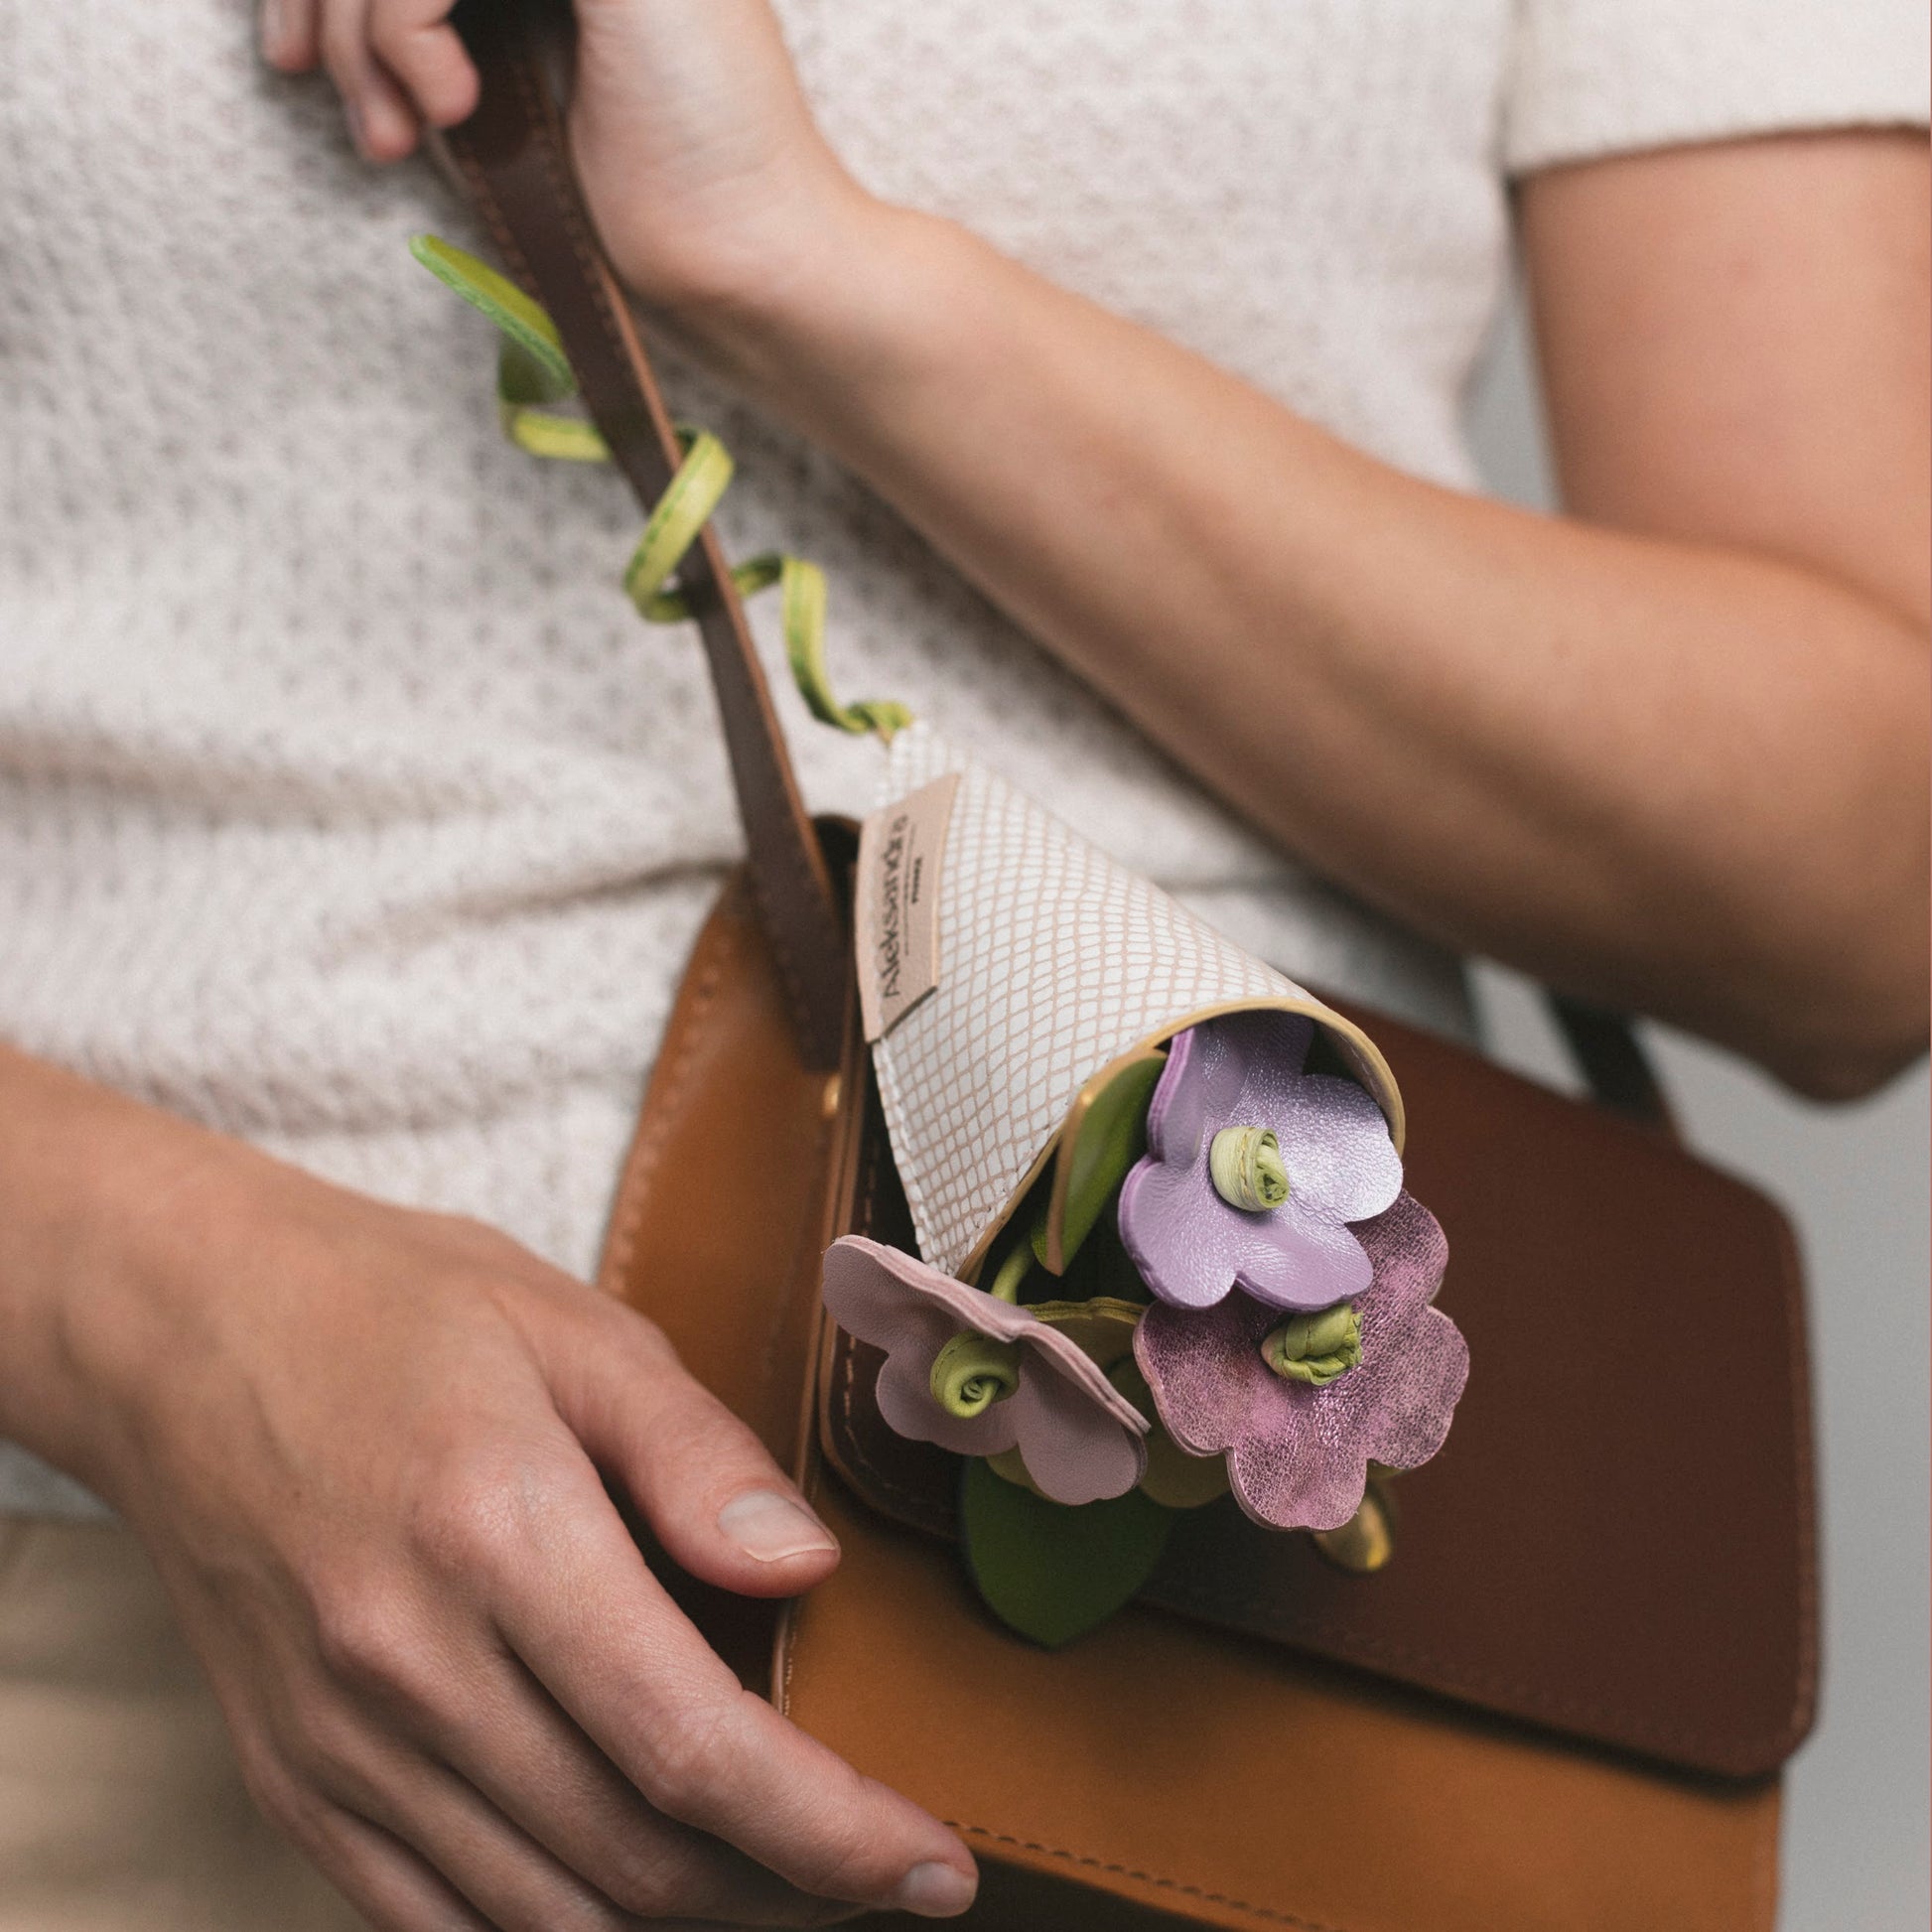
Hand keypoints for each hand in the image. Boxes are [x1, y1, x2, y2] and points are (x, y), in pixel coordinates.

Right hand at [0, 1056, 975, 1928]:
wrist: (186, 1334)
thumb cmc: (395, 1310)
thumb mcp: (576, 1328)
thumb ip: (697, 1453)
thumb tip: (805, 1568)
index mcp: (499, 1536)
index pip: (693, 1748)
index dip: (832, 1833)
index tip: (931, 1870)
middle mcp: (409, 1669)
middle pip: (636, 1861)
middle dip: (788, 1889)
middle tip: (877, 1867)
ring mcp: (338, 1746)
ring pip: (547, 1921)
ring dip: (686, 1924)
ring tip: (781, 1880)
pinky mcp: (293, 1785)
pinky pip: (435, 1927)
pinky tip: (633, 1884)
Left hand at [260, 0, 875, 323]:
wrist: (747, 260)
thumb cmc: (641, 210)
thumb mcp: (498, 94)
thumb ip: (425, 23)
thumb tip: (317, 4)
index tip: (292, 54)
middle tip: (314, 83)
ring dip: (361, 26)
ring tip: (398, 130)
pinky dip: (405, 22)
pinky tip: (451, 107)